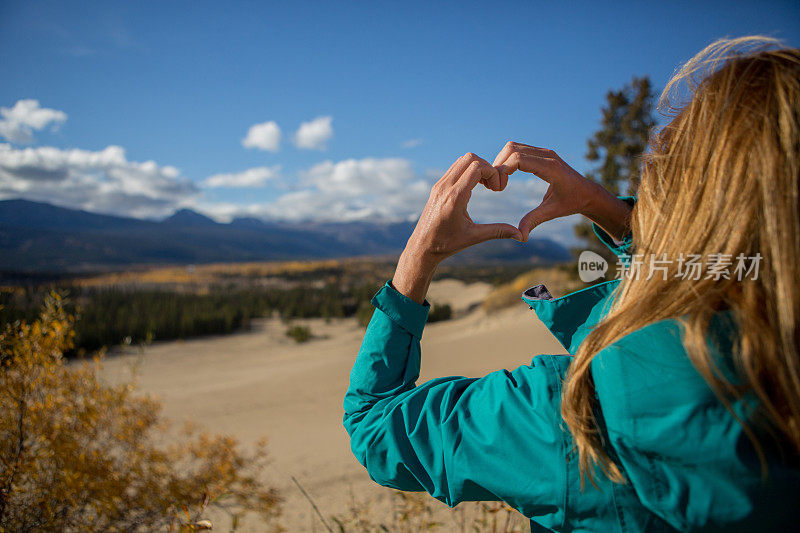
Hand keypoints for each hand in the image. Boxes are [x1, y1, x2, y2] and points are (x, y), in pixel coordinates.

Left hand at [407, 152, 522, 262]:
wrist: (422, 247)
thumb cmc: (446, 244)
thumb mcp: (473, 237)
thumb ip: (498, 232)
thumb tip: (521, 236)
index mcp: (454, 198)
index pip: (477, 167)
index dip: (493, 173)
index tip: (498, 189)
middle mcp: (445, 187)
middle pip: (470, 158)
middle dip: (487, 167)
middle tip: (493, 186)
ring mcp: (439, 185)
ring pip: (462, 160)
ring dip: (478, 167)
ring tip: (486, 185)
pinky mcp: (437, 186)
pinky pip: (455, 168)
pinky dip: (468, 170)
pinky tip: (475, 187)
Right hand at [493, 142, 599, 240]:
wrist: (588, 192)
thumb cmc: (572, 202)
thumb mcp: (552, 212)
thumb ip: (534, 221)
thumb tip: (520, 237)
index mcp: (550, 168)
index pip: (518, 159)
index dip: (503, 171)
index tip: (500, 189)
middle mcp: (546, 155)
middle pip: (512, 149)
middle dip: (499, 165)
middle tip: (497, 186)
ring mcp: (544, 152)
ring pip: (513, 146)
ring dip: (501, 161)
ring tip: (499, 182)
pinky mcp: (541, 153)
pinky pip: (518, 149)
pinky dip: (507, 159)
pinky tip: (505, 176)